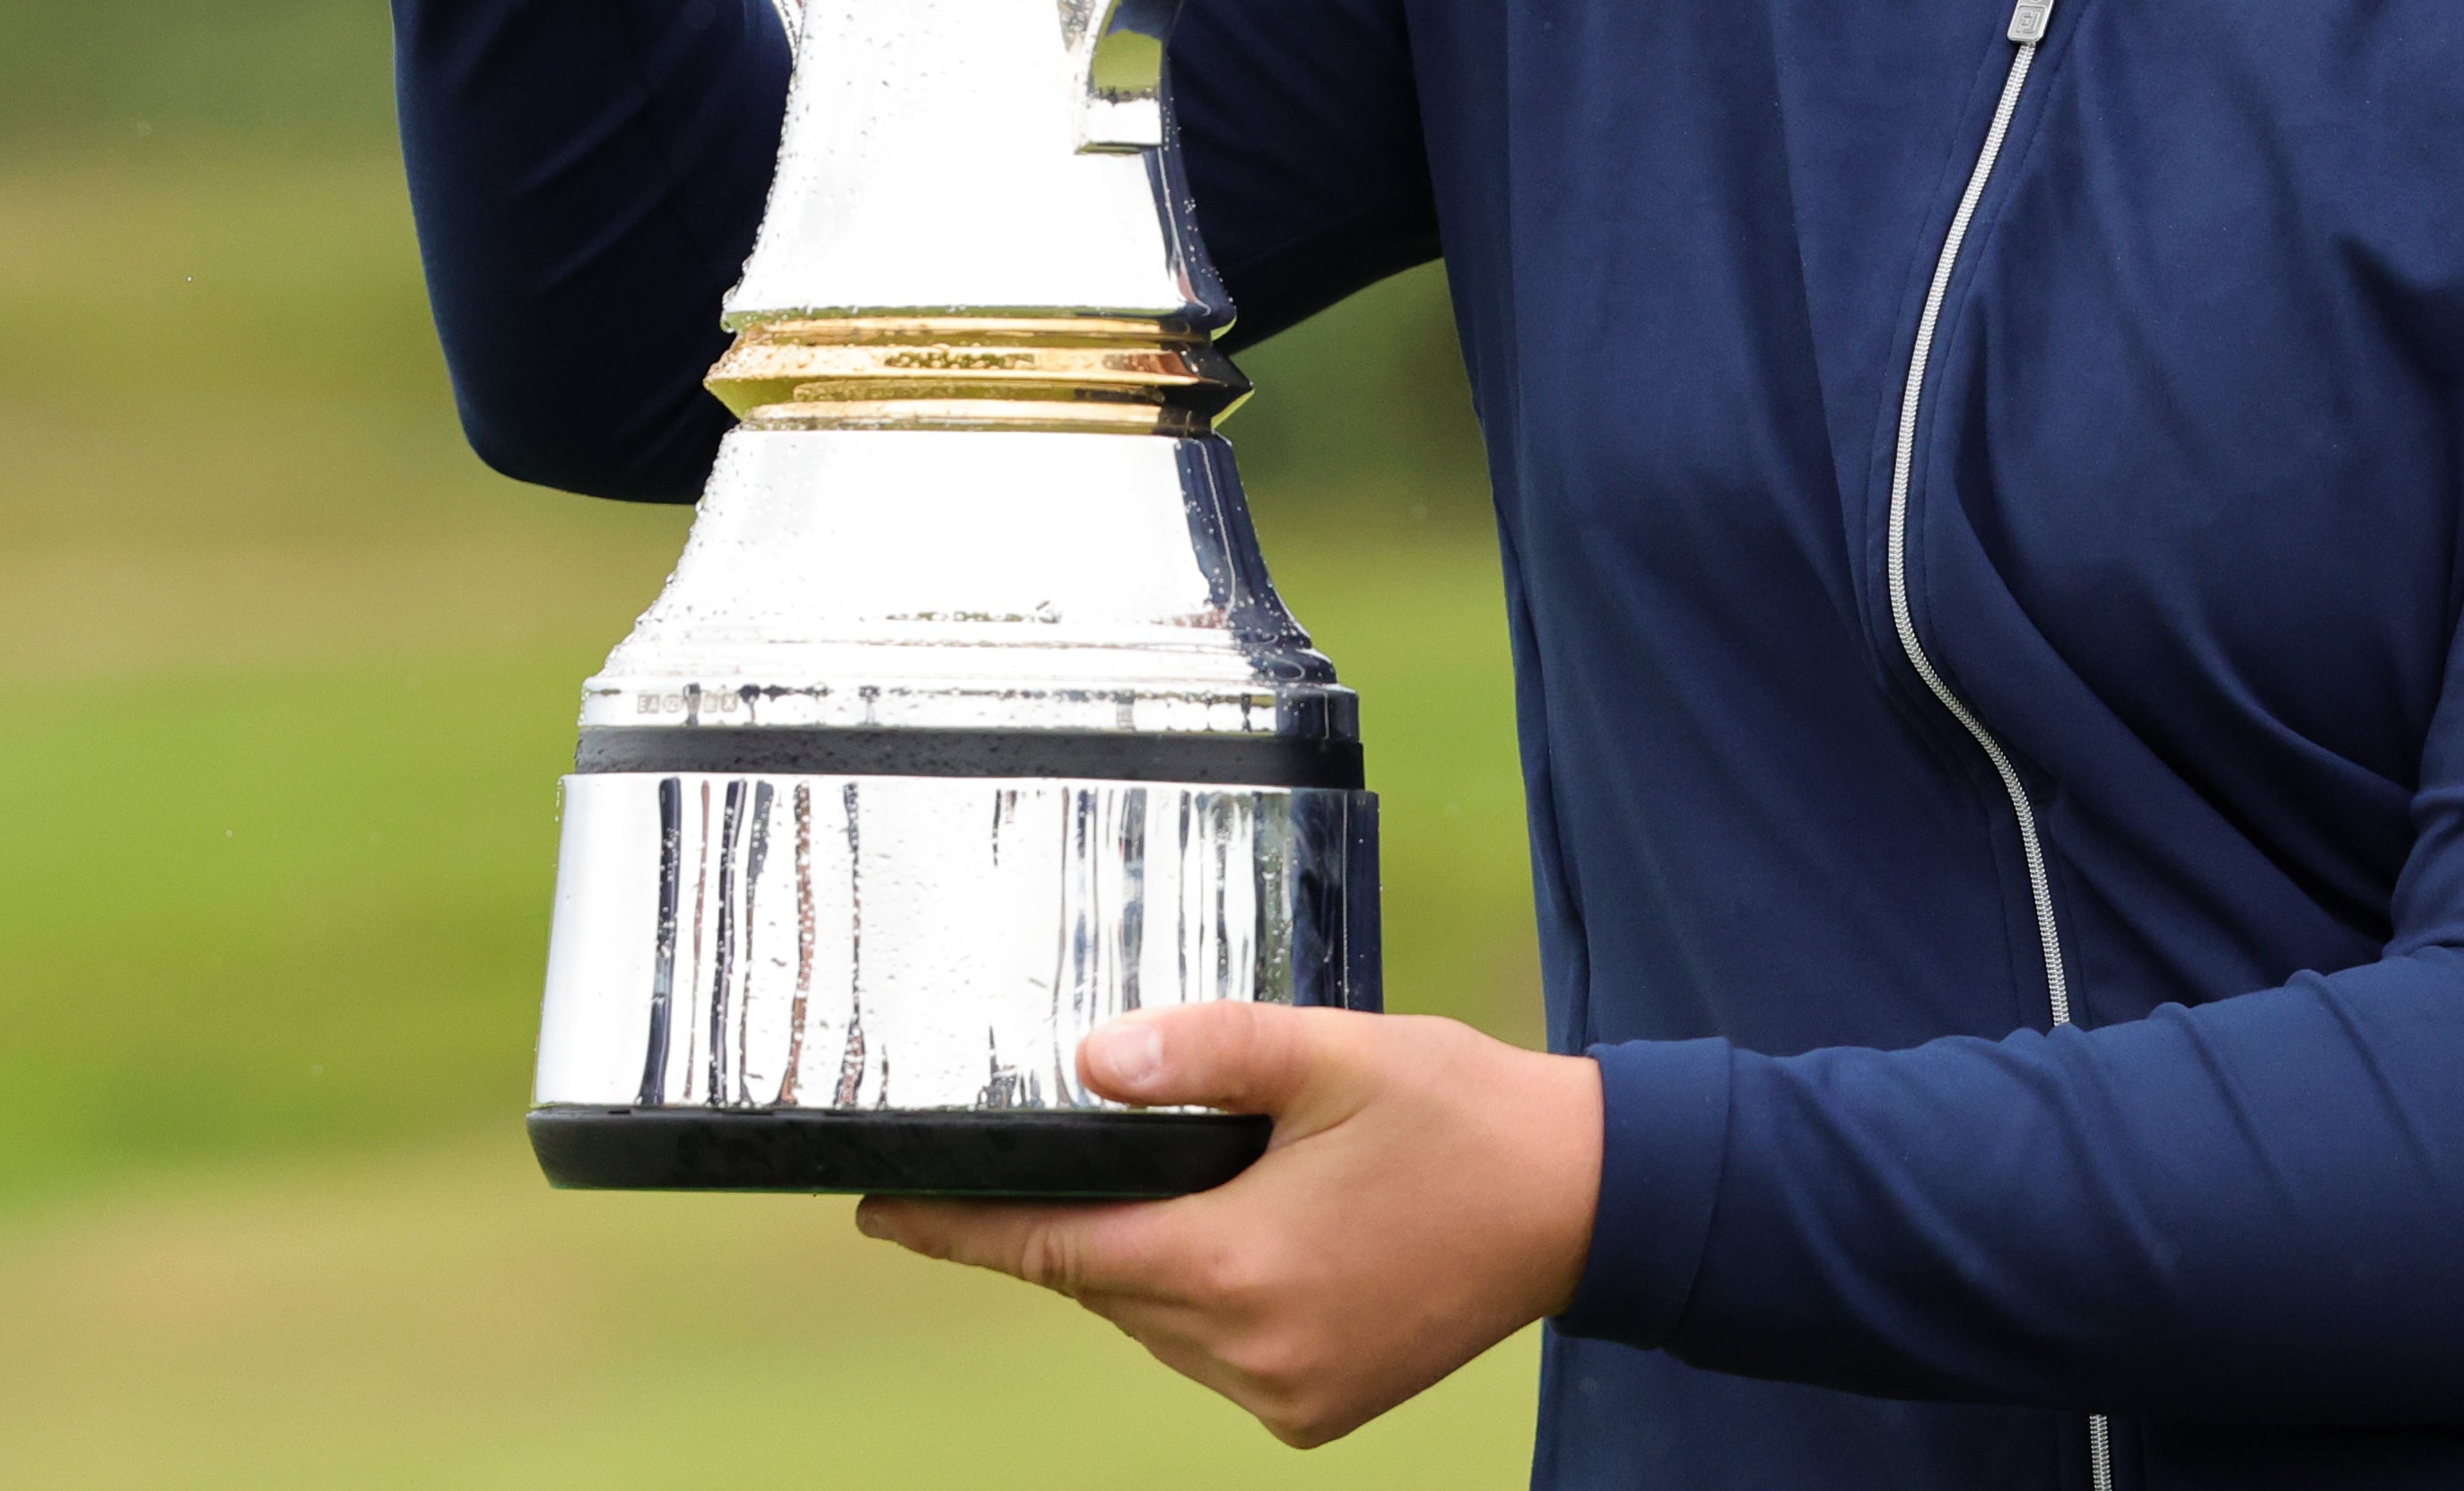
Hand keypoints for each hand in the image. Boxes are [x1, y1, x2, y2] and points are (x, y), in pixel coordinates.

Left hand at [861, 1006, 1602, 1447]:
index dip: (963, 1230)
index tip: (879, 1212)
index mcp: (1238, 1266)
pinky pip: (1216, 1353)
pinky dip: (1209, 1299)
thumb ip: (1205, 1055)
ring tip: (1202, 1181)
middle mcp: (1247, 1351)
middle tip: (1060, 1156)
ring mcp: (1285, 1394)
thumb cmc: (1460, 1114)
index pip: (1058, 1251)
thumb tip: (1089, 1064)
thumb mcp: (1332, 1052)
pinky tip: (1252, 1235)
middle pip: (1108, 1285)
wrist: (1584, 1201)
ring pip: (1159, 1322)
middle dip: (1078, 1225)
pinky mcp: (1317, 1411)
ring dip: (1154, 1261)